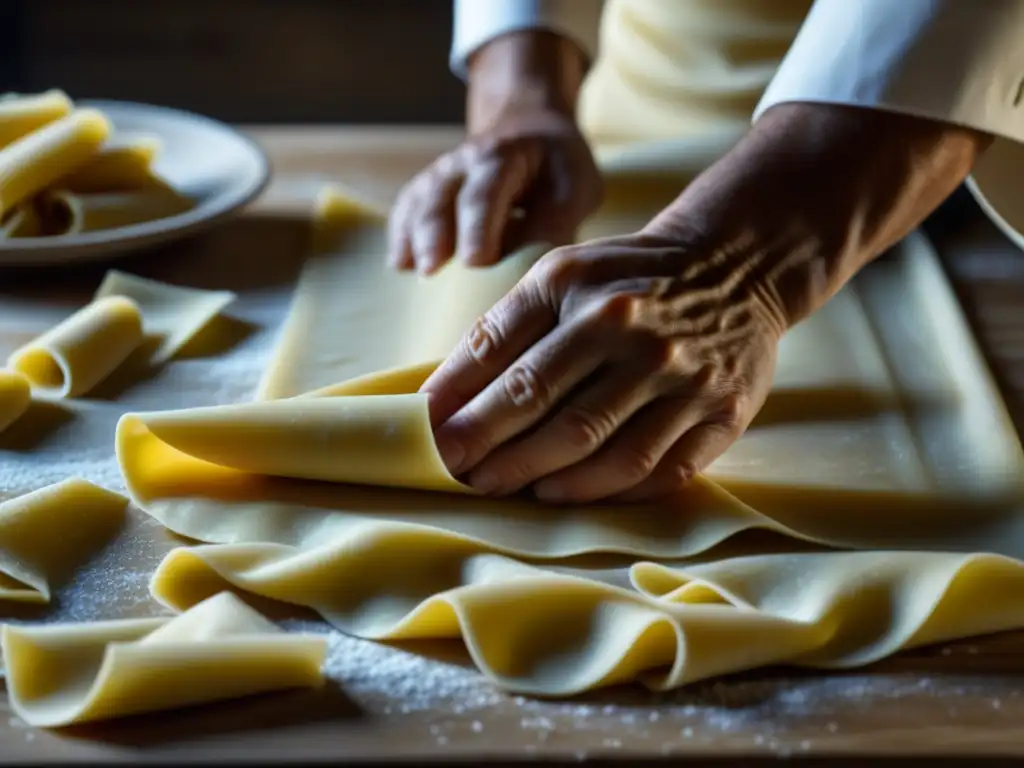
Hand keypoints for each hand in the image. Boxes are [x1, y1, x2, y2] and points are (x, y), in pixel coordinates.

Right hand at [387, 109, 601, 274]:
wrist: (530, 131)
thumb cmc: (556, 168)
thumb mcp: (573, 188)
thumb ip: (554, 224)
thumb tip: (535, 270)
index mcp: (503, 158)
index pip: (486, 193)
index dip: (478, 227)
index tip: (475, 262)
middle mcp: (463, 162)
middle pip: (441, 197)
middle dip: (434, 235)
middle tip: (430, 270)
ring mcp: (440, 174)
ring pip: (418, 202)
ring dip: (411, 236)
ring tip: (407, 269)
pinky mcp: (427, 191)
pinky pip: (406, 210)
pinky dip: (400, 235)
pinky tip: (399, 264)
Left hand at [418, 232, 786, 502]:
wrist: (736, 266)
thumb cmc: (627, 279)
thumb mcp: (561, 275)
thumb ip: (504, 330)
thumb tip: (440, 400)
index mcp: (577, 286)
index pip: (500, 355)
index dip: (455, 404)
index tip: (423, 438)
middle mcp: (630, 328)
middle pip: (543, 404)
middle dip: (486, 447)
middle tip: (452, 474)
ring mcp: (681, 374)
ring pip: (600, 447)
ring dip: (540, 475)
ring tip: (500, 487)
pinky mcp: (721, 413)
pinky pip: (657, 470)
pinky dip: (605, 490)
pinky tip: (564, 492)